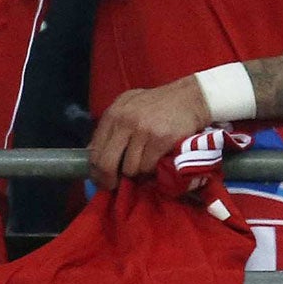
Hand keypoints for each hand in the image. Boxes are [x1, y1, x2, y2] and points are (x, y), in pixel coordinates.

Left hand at [87, 77, 211, 187]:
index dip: (95, 170)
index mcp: (112, 114)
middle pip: (106, 163)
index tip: (100, 179)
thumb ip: (111, 127)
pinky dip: (151, 169)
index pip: (94, 150)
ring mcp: (142, 131)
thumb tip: (95, 153)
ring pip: (129, 168)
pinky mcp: (160, 140)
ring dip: (136, 172)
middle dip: (109, 179)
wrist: (188, 98)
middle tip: (115, 186)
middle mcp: (124, 121)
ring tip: (143, 163)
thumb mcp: (127, 106)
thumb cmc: (156, 104)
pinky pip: (148, 167)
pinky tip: (155, 160)